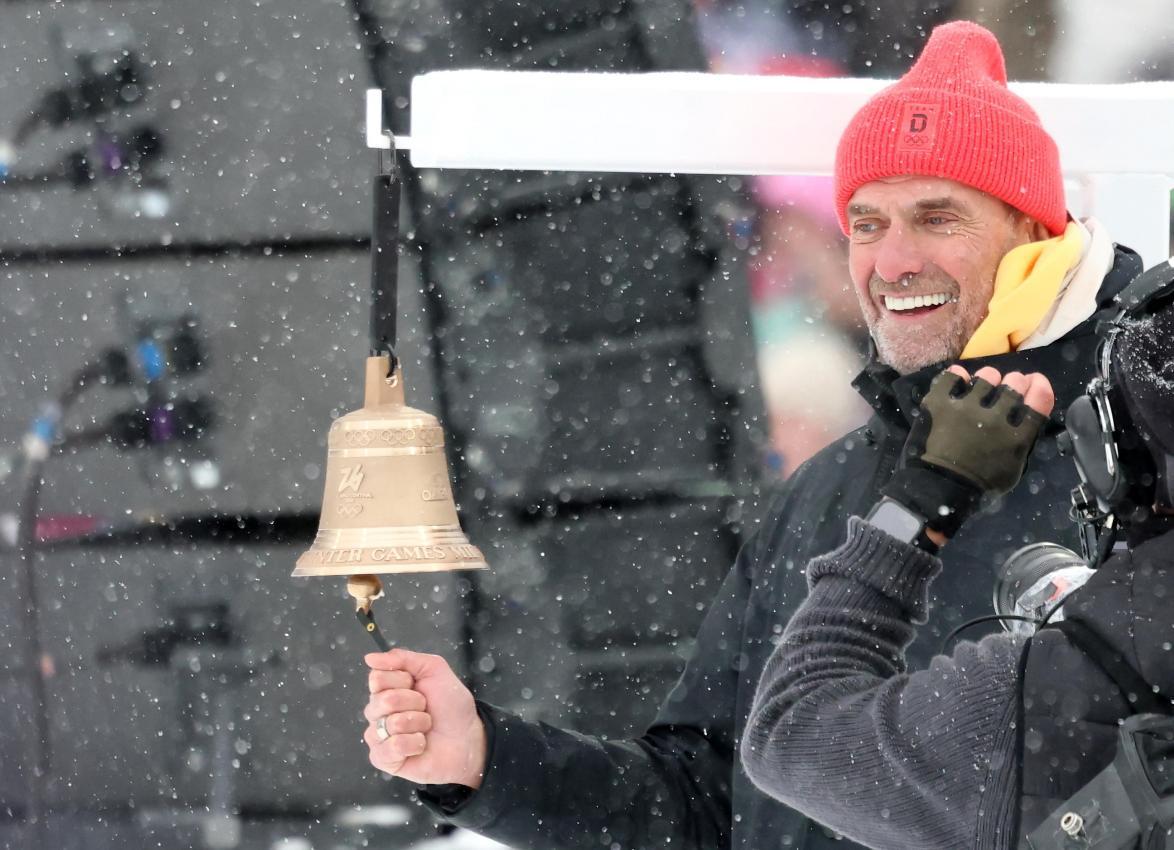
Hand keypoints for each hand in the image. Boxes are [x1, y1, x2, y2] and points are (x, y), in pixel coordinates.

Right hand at [363, 649, 487, 787]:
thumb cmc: (451, 705)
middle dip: (414, 702)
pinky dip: (413, 744)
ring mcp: (379, 736)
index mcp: (387, 689)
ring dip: (418, 723)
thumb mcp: (433, 669)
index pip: (377, 678)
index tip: (417, 685)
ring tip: (426, 727)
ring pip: (389, 724)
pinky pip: (391, 748)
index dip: (402, 680)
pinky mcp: (384, 759)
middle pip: (382, 700)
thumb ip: (402, 658)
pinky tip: (420, 745)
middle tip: (426, 708)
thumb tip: (369, 658)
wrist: (468, 736)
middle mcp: (378, 712)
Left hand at [882, 366, 1054, 537]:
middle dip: (1015, 382)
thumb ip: (1021, 441)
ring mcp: (965, 408)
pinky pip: (953, 376)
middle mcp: (995, 419)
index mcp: (1016, 438)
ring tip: (982, 386)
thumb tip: (1024, 418)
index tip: (1035, 382)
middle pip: (1014, 385)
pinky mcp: (940, 403)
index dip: (1039, 386)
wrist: (936, 488)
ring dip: (988, 379)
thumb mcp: (1012, 469)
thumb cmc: (977, 485)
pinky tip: (959, 381)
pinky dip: (957, 376)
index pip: (1039, 400)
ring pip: (986, 377)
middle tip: (1008, 386)